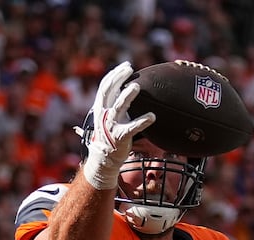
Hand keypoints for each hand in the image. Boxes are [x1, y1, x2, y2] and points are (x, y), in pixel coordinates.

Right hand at [76, 61, 155, 190]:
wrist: (105, 159)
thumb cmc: (111, 135)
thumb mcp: (109, 116)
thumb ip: (116, 102)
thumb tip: (128, 86)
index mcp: (100, 108)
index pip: (105, 86)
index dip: (115, 74)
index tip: (126, 66)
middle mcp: (104, 114)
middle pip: (109, 91)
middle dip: (118, 78)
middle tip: (130, 69)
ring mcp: (111, 126)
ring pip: (118, 107)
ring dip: (127, 95)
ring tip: (136, 87)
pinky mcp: (120, 137)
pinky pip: (132, 128)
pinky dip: (142, 121)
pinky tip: (152, 116)